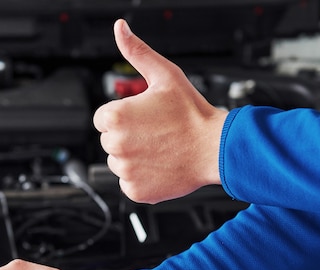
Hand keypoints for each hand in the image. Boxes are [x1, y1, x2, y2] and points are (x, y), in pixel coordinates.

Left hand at [93, 19, 227, 203]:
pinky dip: (141, 177)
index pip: (102, 119)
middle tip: (156, 133)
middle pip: (109, 141)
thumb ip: (136, 52)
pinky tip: (160, 164)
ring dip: (134, 157)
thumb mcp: (164, 74)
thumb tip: (120, 29)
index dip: (124, 117)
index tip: (145, 118)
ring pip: (119, 163)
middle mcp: (115, 145)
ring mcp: (125, 171)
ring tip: (160, 148)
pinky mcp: (135, 191)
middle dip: (128, 137)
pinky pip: (129, 183)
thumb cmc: (192, 113)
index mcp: (115, 117)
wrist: (216, 148)